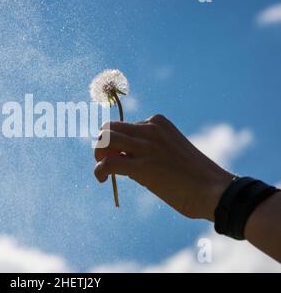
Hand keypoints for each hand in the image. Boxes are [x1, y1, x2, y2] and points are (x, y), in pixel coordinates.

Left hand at [94, 114, 233, 220]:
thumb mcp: (171, 151)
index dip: (116, 141)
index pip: (125, 125)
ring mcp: (145, 145)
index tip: (118, 155)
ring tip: (102, 170)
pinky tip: (102, 180)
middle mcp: (150, 128)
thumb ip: (150, 149)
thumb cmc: (196, 177)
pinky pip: (107, 162)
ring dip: (98, 153)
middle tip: (104, 160)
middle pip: (109, 127)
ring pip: (105, 139)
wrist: (215, 191)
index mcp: (158, 123)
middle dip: (102, 143)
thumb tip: (125, 159)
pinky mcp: (141, 165)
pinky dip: (98, 170)